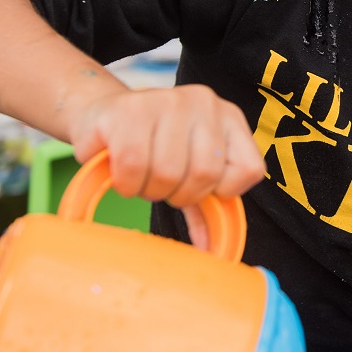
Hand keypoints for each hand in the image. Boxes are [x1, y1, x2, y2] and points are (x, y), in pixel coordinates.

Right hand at [67, 83, 264, 205]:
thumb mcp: (187, 172)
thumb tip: (211, 252)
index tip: (194, 186)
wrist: (101, 116)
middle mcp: (203, 101)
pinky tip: (119, 170)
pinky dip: (124, 182)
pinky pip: (132, 165)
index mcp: (228, 117)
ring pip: (167, 172)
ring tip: (138, 174)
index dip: (218, 192)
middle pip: (204, 174)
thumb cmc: (151, 148)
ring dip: (147, 189)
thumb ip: (206, 207)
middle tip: (160, 184)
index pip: (249, 170)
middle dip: (177, 194)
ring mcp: (167, 99)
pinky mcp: (128, 108)